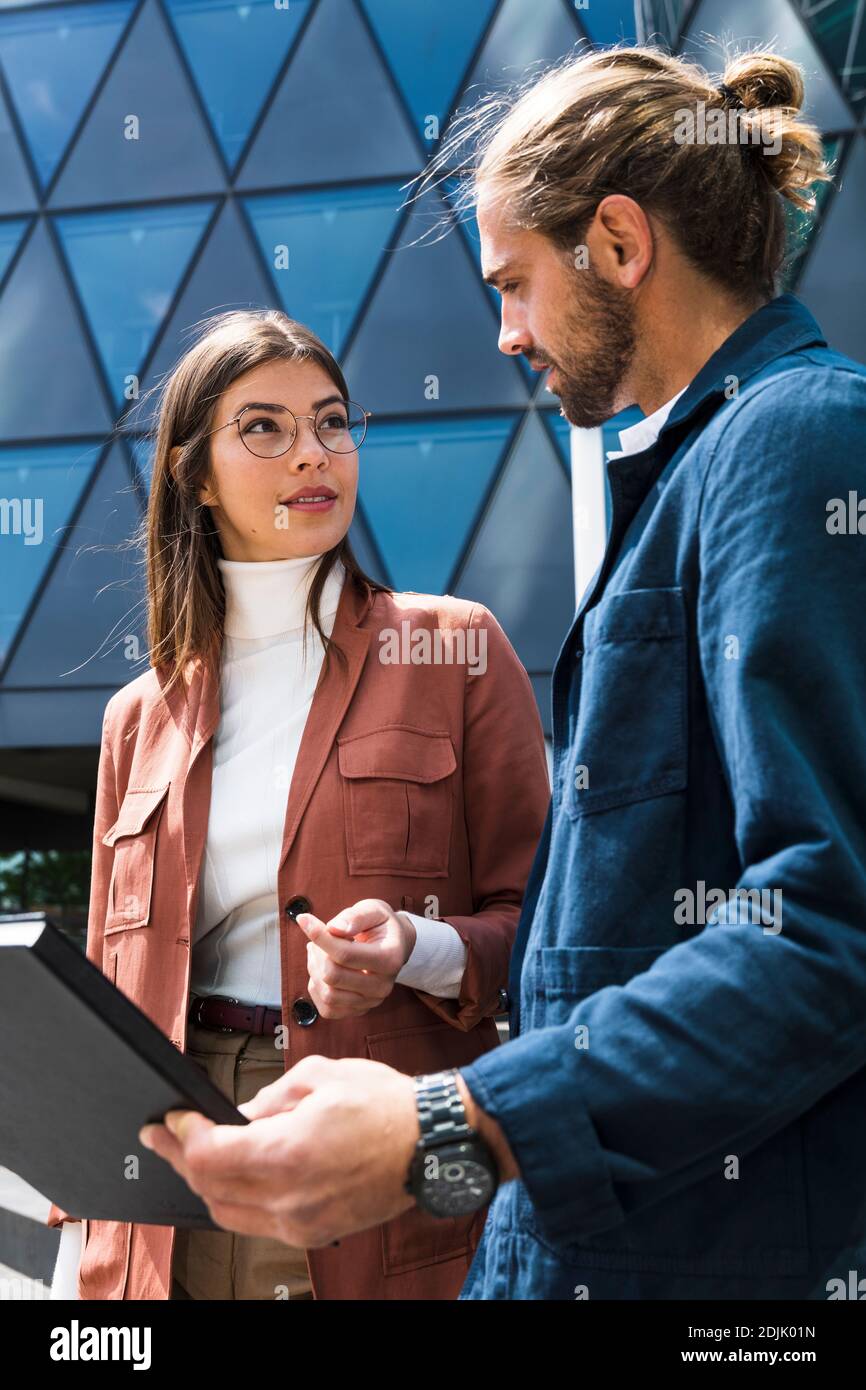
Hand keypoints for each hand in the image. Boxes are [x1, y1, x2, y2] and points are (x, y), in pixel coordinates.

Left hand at [138, 1056, 418, 1245]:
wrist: (434, 1144)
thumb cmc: (387, 1106)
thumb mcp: (320, 1077)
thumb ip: (271, 1097)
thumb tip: (242, 1114)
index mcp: (288, 1154)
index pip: (209, 1156)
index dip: (182, 1137)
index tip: (171, 1120)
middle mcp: (290, 1198)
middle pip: (211, 1189)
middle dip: (181, 1160)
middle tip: (164, 1138)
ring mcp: (303, 1223)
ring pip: (229, 1214)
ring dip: (207, 1185)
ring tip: (193, 1157)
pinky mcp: (317, 1233)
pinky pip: (259, 1224)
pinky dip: (239, 1200)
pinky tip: (238, 1176)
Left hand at [295, 899, 415, 1018]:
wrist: (395, 945)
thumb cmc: (381, 925)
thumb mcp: (374, 910)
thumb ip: (355, 916)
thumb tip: (333, 928)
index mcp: (390, 958)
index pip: (345, 954)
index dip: (320, 937)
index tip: (303, 919)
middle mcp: (383, 986)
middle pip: (333, 976)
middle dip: (318, 952)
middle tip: (318, 937)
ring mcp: (371, 1002)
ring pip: (327, 994)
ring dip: (314, 969)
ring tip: (318, 950)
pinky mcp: (359, 1011)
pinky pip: (327, 1009)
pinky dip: (317, 988)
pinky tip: (321, 969)